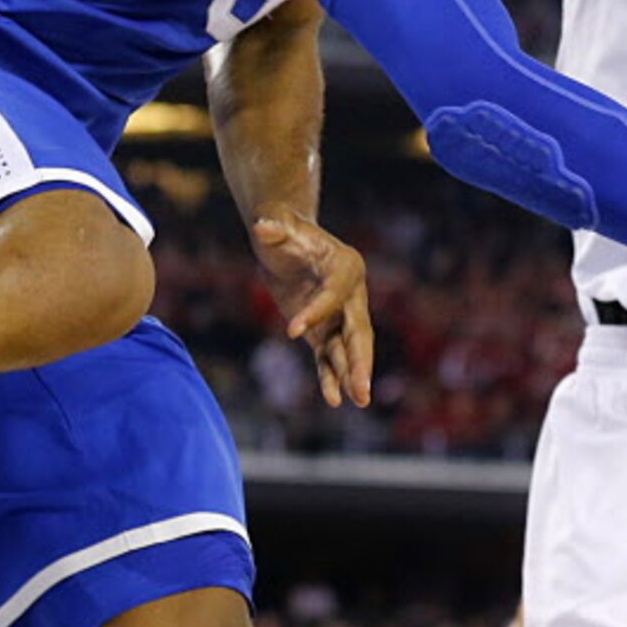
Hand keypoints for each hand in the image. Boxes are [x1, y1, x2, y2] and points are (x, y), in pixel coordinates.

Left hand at [251, 215, 374, 408]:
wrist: (283, 241)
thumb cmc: (280, 229)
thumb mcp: (275, 225)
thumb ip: (272, 227)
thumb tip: (264, 227)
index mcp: (345, 265)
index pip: (335, 294)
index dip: (317, 311)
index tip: (292, 331)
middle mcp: (350, 293)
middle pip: (358, 330)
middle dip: (360, 359)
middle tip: (362, 388)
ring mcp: (338, 315)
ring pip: (347, 348)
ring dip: (351, 374)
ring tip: (359, 400)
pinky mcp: (322, 330)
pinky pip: (328, 357)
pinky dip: (330, 377)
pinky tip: (333, 399)